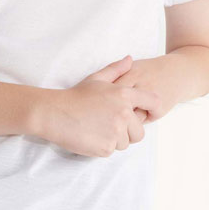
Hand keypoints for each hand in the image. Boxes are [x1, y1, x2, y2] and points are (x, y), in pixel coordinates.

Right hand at [37, 55, 161, 157]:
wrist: (55, 113)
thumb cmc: (75, 96)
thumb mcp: (96, 79)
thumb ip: (116, 69)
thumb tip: (130, 59)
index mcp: (124, 95)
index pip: (154, 102)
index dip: (153, 109)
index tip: (145, 114)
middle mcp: (124, 114)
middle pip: (139, 132)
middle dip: (128, 132)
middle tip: (108, 125)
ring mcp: (115, 132)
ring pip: (125, 143)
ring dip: (114, 140)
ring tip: (97, 129)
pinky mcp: (106, 148)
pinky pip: (111, 150)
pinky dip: (102, 146)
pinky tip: (90, 135)